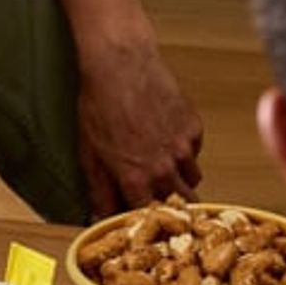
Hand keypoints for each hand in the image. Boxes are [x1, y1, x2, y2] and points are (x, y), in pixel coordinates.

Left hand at [74, 20, 203, 216]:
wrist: (121, 64)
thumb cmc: (100, 103)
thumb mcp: (90, 153)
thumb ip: (99, 189)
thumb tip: (99, 214)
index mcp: (136, 178)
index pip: (149, 216)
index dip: (147, 220)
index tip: (145, 220)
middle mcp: (164, 167)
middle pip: (181, 203)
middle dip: (173, 206)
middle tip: (163, 199)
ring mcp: (183, 147)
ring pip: (193, 178)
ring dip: (181, 178)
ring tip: (165, 168)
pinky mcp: (194, 127)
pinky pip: (195, 151)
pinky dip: (186, 151)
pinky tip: (168, 138)